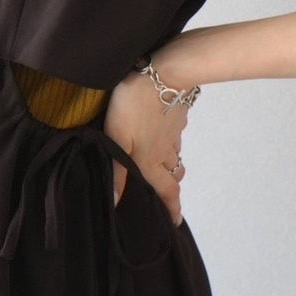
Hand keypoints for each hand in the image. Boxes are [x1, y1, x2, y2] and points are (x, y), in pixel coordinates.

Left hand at [103, 65, 188, 225]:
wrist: (163, 73)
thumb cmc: (134, 106)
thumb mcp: (117, 138)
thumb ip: (117, 170)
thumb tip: (116, 202)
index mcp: (150, 160)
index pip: (165, 191)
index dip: (172, 209)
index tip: (176, 222)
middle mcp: (166, 150)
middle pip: (173, 175)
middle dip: (172, 187)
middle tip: (168, 194)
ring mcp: (175, 132)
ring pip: (175, 154)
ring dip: (171, 164)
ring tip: (162, 165)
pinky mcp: (178, 114)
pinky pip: (176, 134)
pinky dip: (171, 140)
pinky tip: (163, 132)